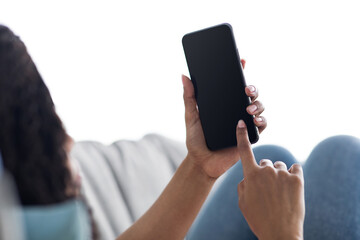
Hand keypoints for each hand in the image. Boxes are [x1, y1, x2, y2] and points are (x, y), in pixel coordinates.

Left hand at [182, 59, 266, 178]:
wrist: (202, 162)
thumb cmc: (196, 140)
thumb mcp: (191, 117)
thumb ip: (189, 97)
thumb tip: (184, 76)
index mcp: (223, 104)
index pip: (233, 85)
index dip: (240, 71)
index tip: (242, 59)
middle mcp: (235, 110)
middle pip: (250, 93)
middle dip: (252, 88)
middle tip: (246, 88)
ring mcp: (244, 122)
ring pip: (258, 106)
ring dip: (257, 104)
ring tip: (248, 107)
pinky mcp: (250, 136)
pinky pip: (261, 125)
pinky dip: (261, 121)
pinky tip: (254, 120)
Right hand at [236, 120, 304, 239]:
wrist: (280, 234)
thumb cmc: (258, 219)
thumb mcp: (242, 202)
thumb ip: (243, 184)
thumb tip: (249, 176)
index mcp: (250, 175)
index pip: (244, 150)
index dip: (241, 135)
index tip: (241, 123)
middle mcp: (266, 171)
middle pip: (265, 163)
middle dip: (265, 173)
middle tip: (268, 191)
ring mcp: (283, 174)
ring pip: (280, 167)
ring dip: (279, 176)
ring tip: (280, 195)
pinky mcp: (298, 179)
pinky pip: (295, 169)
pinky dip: (293, 175)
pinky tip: (292, 188)